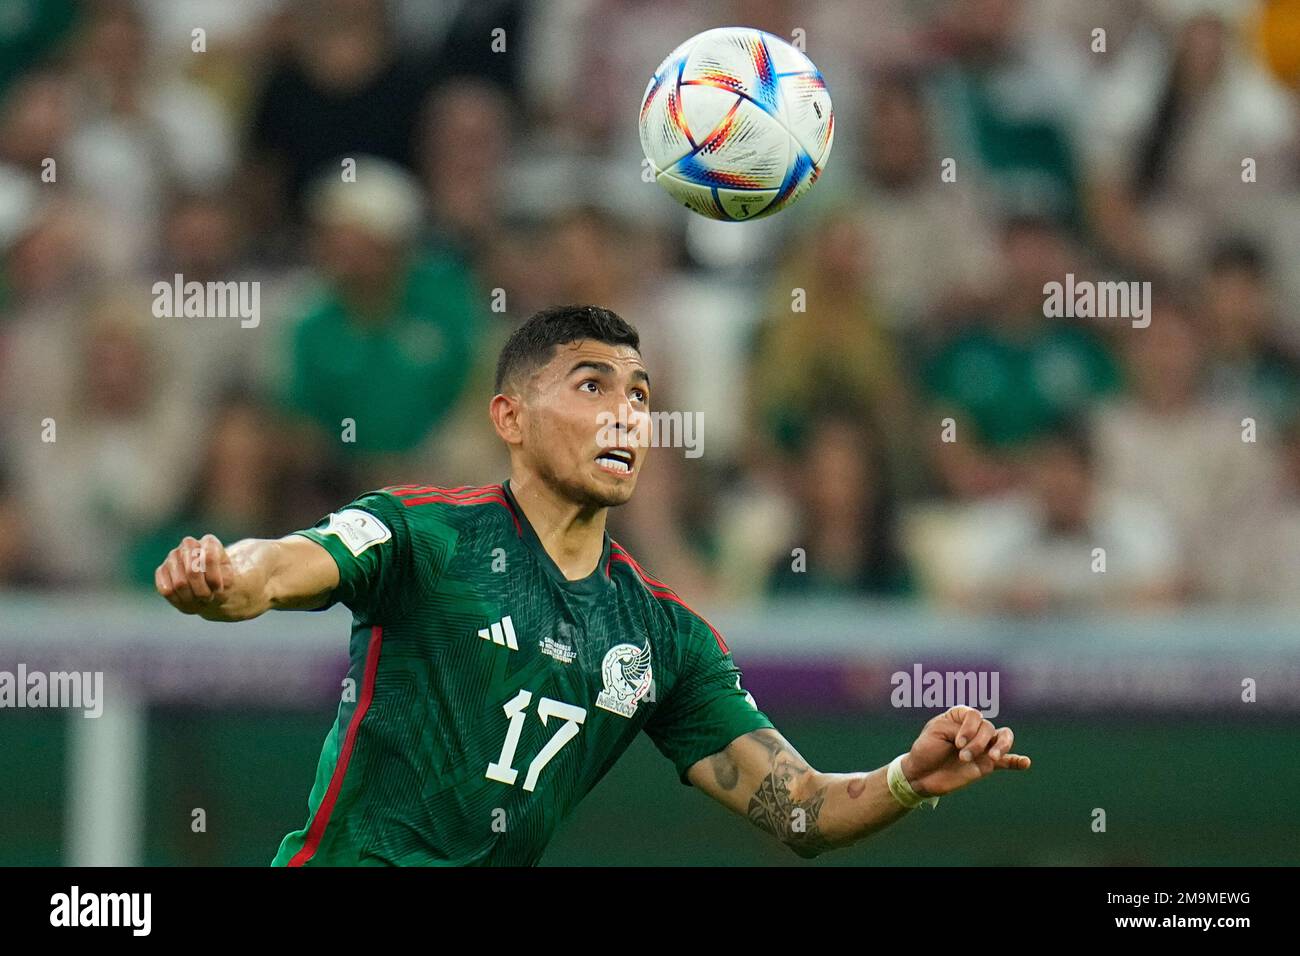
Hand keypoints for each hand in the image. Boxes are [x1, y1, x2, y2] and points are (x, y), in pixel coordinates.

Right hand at [155, 534, 236, 619]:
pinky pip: (166, 590)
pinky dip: (178, 601)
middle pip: (192, 572)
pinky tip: (186, 600)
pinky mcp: (161, 570)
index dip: (215, 580)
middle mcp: (189, 544)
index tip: (219, 589)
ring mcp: (172, 556)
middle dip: (202, 591)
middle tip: (208, 598)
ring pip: (179, 583)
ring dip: (191, 598)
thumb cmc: (220, 582)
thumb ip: (223, 580)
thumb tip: (211, 582)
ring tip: (198, 600)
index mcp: (210, 542)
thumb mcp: (228, 581)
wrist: (209, 588)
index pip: (210, 558)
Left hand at [900, 706, 1029, 797]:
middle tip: (962, 756)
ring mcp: (983, 747)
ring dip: (1002, 746)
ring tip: (993, 757)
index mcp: (959, 717)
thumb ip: (958, 730)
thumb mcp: (936, 732)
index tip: (957, 743)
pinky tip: (1025, 763)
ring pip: (1003, 738)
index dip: (969, 728)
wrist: (920, 775)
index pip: (975, 715)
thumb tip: (981, 738)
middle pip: (989, 728)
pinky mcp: (986, 764)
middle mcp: (974, 729)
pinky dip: (1017, 761)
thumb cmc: (925, 749)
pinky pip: (1007, 761)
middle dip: (977, 743)